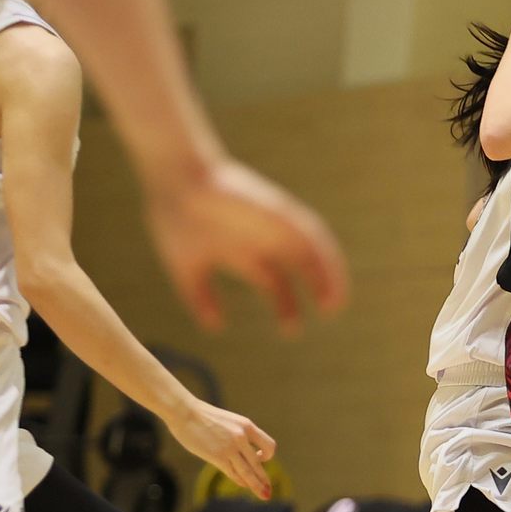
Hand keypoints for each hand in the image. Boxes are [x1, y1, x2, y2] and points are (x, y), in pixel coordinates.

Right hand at [145, 160, 348, 334]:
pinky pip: (310, 230)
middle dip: (314, 290)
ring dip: (327, 273)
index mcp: (242, 252)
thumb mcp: (187, 267)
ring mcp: (271, 223)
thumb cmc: (175, 219)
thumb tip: (214, 326)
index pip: (274, 283)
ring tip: (335, 300)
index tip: (292, 330)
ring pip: (310, 250)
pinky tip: (330, 271)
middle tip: (326, 315)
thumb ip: (199, 297)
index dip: (286, 306)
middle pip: (296, 269)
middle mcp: (261, 239)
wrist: (175, 181)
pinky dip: (323, 251)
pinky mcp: (277, 208)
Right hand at [163, 396, 278, 499]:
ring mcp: (230, 448)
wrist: (185, 412)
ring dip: (256, 485)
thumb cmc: (204, 416)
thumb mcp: (229, 421)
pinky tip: (243, 485)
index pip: (268, 445)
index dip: (268, 455)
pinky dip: (240, 481)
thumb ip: (238, 435)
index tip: (261, 459)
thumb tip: (243, 451)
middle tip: (268, 491)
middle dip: (264, 480)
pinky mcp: (218, 457)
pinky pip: (234, 474)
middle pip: (259, 464)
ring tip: (264, 496)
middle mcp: (241, 437)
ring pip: (248, 472)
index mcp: (246, 425)